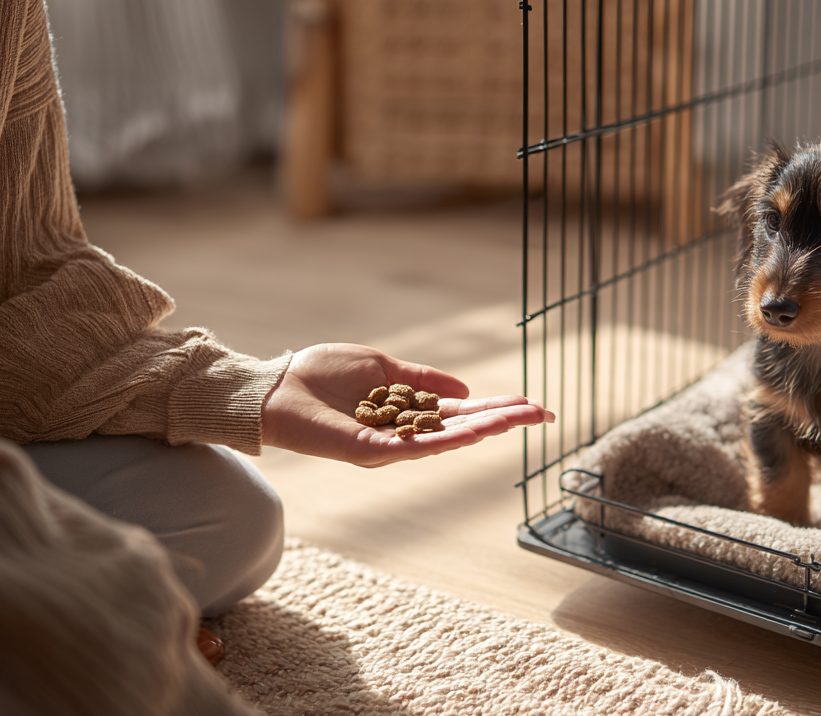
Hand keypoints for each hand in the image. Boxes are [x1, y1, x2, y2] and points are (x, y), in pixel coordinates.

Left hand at [261, 343, 553, 466]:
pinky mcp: (371, 453)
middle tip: (544, 413)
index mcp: (408, 412)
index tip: (532, 404)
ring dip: (488, 427)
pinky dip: (449, 439)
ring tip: (523, 416)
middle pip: (465, 429)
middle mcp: (405, 434)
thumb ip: (421, 378)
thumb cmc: (318, 374)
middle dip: (505, 420)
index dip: (497, 407)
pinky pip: (417, 448)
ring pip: (449, 439)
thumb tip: (464, 389)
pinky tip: (477, 429)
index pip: (462, 412)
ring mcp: (391, 446)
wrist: (275, 387)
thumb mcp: (381, 368)